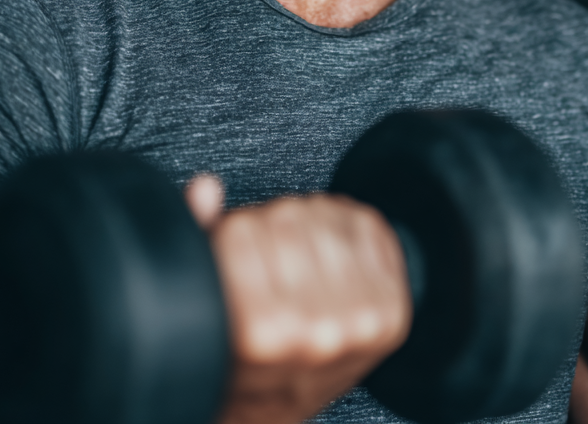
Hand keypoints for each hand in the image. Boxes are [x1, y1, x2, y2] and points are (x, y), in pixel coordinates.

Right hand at [185, 176, 412, 423]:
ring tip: (296, 251)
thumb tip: (205, 187)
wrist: (275, 416)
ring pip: (328, 216)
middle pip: (287, 217)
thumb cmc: (236, 361)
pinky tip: (332, 249)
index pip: (243, 229)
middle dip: (270, 226)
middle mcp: (312, 328)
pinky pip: (369, 228)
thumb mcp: (204, 311)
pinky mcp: (388, 314)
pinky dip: (349, 225)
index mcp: (257, 329)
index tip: (235, 250)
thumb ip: (198, 241)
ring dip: (309, 221)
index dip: (234, 231)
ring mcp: (356, 321)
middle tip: (267, 254)